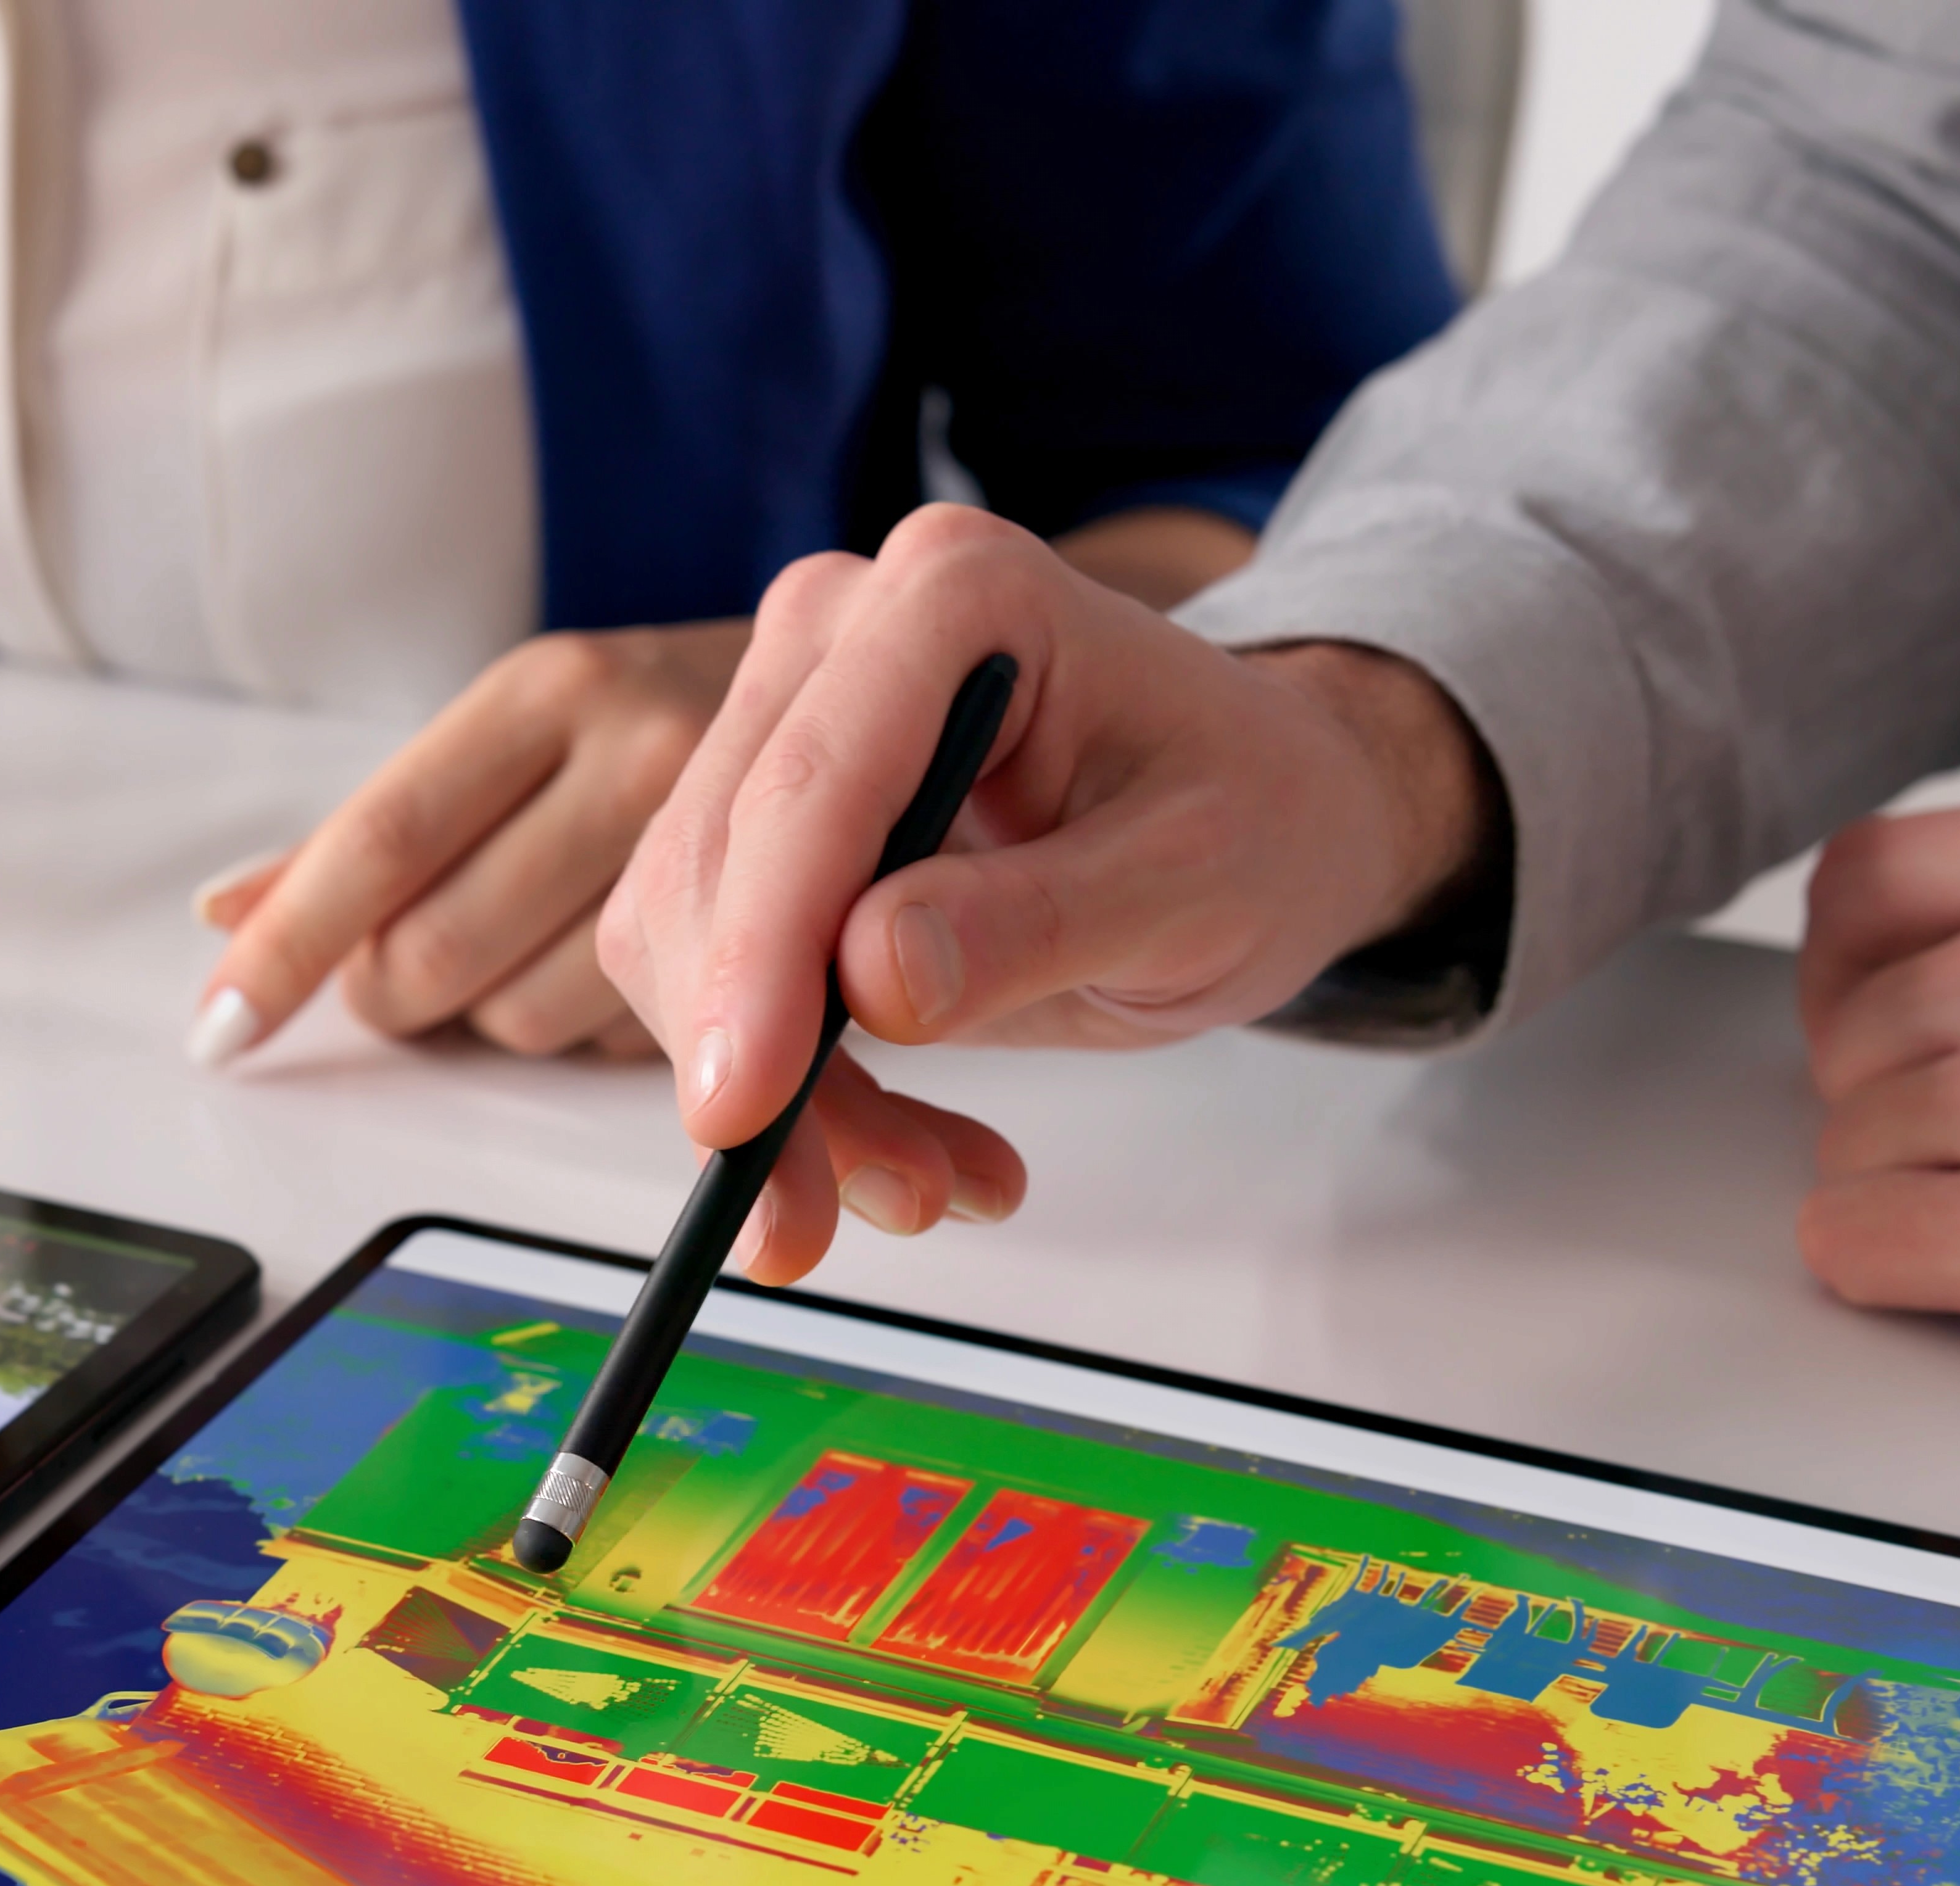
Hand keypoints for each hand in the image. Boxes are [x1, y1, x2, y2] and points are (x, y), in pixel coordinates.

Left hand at [188, 621, 745, 1064]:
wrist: (890, 694)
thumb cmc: (666, 727)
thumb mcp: (525, 737)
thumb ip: (378, 832)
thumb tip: (225, 908)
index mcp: (551, 687)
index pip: (383, 839)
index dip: (290, 947)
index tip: (220, 1029)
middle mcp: (638, 745)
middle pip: (440, 952)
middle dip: (400, 997)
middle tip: (411, 983)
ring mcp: (725, 840)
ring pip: (527, 1019)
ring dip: (506, 1017)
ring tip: (550, 946)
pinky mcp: (785, 938)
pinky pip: (626, 1048)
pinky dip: (601, 1034)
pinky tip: (634, 969)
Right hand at [592, 503, 1486, 1280]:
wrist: (1267, 810)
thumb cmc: (1256, 819)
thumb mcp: (1195, 886)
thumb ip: (1036, 924)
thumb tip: (870, 979)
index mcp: (958, 596)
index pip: (812, 788)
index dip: (758, 962)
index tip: (739, 1116)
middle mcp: (841, 632)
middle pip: (722, 869)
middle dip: (767, 1067)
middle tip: (852, 1216)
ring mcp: (792, 715)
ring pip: (692, 937)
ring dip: (785, 1100)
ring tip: (928, 1187)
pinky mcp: (771, 813)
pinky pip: (718, 970)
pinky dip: (796, 1089)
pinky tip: (908, 1148)